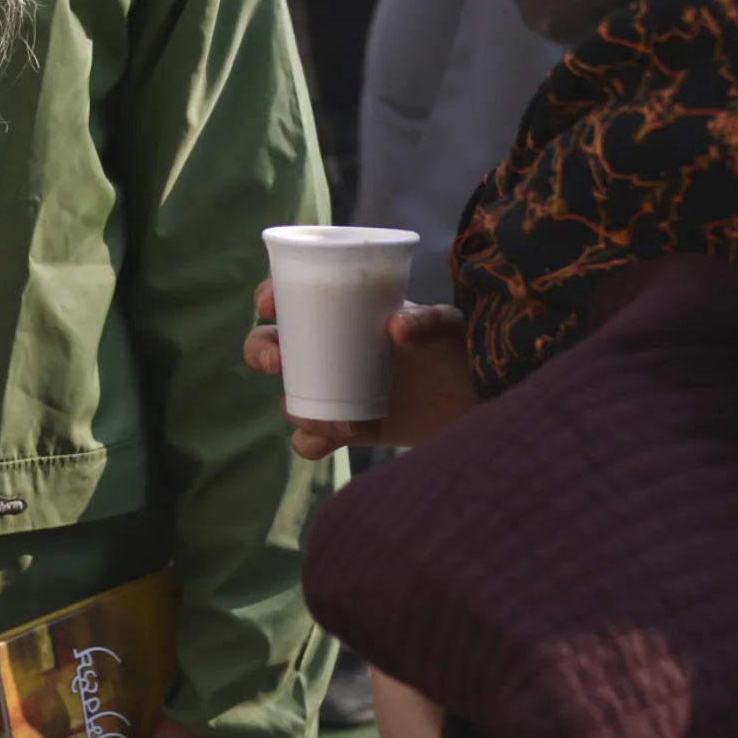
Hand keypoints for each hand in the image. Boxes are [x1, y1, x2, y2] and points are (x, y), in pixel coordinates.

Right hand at [243, 280, 479, 458]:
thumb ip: (427, 322)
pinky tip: (330, 439)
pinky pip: (310, 437)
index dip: (270, 296)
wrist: (475, 406)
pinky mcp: (345, 427)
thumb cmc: (458, 351)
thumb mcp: (447, 327)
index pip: (296, 296)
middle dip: (262, 350)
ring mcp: (335, 390)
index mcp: (347, 313)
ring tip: (335, 421)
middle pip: (273, 345)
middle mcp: (332, 350)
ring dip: (297, 407)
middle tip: (277, 361)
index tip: (269, 304)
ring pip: (289, 397)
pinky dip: (311, 441)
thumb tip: (395, 329)